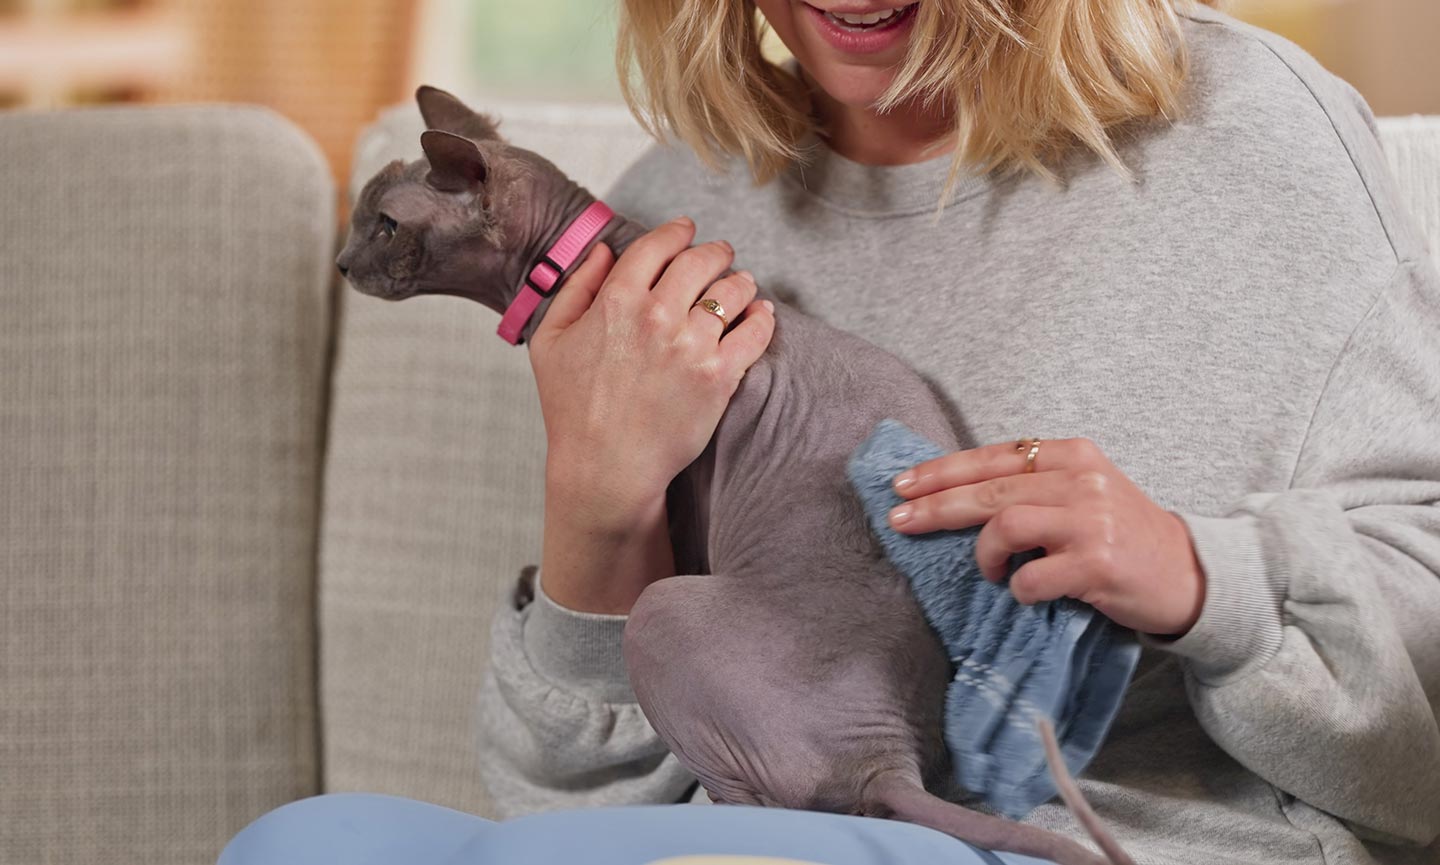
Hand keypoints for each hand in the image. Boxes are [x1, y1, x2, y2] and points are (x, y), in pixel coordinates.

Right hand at [528, 217, 775, 529]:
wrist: (605, 467)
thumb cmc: (572, 408)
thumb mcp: (551, 341)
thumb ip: (576, 288)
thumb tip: (605, 251)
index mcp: (617, 300)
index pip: (658, 245)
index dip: (677, 231)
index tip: (687, 230)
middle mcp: (658, 316)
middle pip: (700, 261)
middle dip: (714, 251)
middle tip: (720, 253)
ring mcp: (692, 346)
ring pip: (733, 292)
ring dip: (740, 282)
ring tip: (742, 284)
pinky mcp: (719, 377)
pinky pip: (755, 333)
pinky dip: (763, 317)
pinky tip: (762, 313)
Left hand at [889, 437, 1205, 635]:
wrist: (1189, 574)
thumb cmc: (1122, 536)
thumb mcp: (1082, 492)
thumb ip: (1031, 485)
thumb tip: (954, 493)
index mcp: (1072, 455)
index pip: (992, 456)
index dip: (941, 471)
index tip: (903, 485)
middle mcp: (1081, 480)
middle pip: (988, 488)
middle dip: (935, 506)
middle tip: (899, 521)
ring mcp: (1091, 520)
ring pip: (1005, 524)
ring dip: (985, 554)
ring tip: (993, 571)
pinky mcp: (1098, 564)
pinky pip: (1031, 577)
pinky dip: (1019, 590)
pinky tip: (1028, 593)